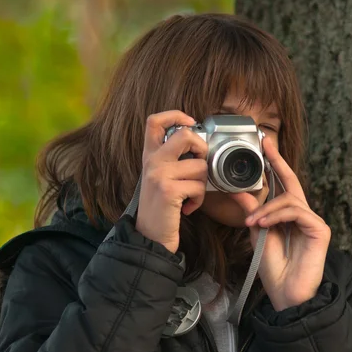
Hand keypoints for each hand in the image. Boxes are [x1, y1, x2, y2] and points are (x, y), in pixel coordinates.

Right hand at [135, 110, 208, 253]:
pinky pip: (199, 186)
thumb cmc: (161, 207)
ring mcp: (159, 175)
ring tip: (191, 196)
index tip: (190, 122)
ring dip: (202, 184)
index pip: (154, 121)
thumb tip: (199, 144)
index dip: (175, 115)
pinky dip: (199, 200)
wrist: (150, 236)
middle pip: (185, 135)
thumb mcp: (160, 177)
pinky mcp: (169, 190)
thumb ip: (172, 159)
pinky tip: (188, 208)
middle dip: (202, 149)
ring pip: (200, 165)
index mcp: (149, 155)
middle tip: (199, 165)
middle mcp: (152, 161)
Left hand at [229, 137, 330, 310]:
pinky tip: (262, 225)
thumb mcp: (256, 232)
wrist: (284, 293)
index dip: (274, 163)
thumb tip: (236, 190)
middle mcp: (301, 214)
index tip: (264, 144)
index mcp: (287, 214)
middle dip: (277, 161)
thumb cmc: (272, 266)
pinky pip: (296, 212)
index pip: (281, 183)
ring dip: (266, 209)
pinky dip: (276, 216)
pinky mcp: (320, 229)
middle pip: (291, 181)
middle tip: (265, 144)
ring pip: (288, 199)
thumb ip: (251, 211)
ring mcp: (312, 221)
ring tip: (251, 223)